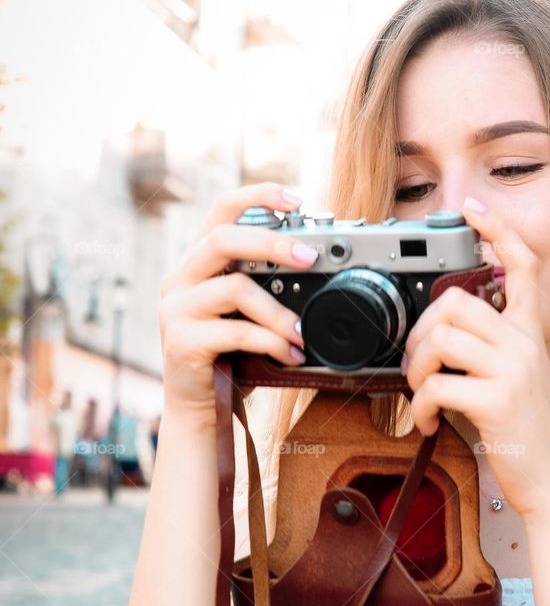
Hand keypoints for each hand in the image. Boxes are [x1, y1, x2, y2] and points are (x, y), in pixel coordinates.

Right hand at [158, 182, 312, 425]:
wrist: (200, 409)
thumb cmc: (230, 358)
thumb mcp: (248, 314)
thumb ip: (266, 286)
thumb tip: (315, 262)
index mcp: (198, 263)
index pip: (221, 210)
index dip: (257, 196)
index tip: (296, 200)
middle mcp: (180, 279)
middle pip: (223, 239)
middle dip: (272, 242)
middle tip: (310, 256)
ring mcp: (176, 309)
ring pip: (235, 289)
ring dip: (279, 312)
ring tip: (303, 332)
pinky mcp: (181, 341)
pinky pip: (236, 332)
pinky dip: (272, 342)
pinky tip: (291, 354)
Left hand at [401, 197, 549, 521]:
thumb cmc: (528, 434)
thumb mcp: (517, 381)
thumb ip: (490, 351)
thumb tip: (442, 337)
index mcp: (530, 334)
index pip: (523, 266)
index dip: (498, 232)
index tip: (473, 209)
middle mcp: (525, 344)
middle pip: (458, 300)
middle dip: (422, 330)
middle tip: (418, 362)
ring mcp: (513, 370)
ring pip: (441, 337)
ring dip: (415, 368)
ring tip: (420, 393)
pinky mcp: (497, 400)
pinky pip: (436, 385)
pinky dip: (419, 407)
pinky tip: (427, 424)